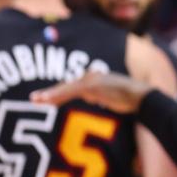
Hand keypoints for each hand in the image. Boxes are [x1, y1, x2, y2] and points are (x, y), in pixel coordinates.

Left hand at [30, 71, 151, 112]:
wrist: (141, 97)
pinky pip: (69, 91)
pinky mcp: (91, 86)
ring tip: (35, 100)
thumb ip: (100, 96)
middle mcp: (91, 76)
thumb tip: (92, 100)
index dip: (59, 92)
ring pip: (65, 88)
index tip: (47, 98)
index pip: (73, 86)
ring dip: (49, 94)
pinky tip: (45, 100)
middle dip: (50, 93)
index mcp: (95, 79)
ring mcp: (90, 80)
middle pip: (66, 85)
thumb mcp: (111, 97)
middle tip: (35, 98)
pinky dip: (56, 95)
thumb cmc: (130, 99)